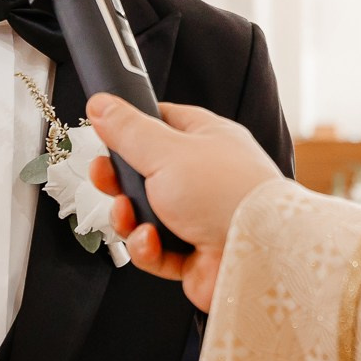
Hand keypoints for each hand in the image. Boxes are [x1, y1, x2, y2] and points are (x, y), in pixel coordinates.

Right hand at [85, 95, 283, 311]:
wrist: (258, 255)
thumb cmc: (228, 194)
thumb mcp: (165, 151)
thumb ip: (128, 130)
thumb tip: (102, 105)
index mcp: (207, 141)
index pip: (162, 123)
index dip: (131, 129)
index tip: (106, 134)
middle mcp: (205, 179)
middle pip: (147, 174)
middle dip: (120, 182)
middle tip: (108, 180)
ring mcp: (201, 219)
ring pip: (145, 216)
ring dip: (130, 219)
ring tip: (131, 216)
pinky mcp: (196, 256)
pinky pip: (157, 251)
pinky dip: (148, 249)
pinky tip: (151, 242)